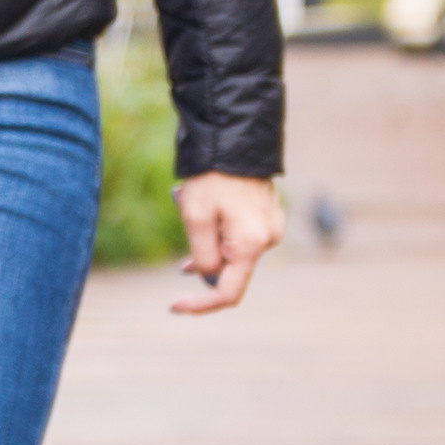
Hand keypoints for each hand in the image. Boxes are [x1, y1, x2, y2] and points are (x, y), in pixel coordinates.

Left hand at [171, 172, 283, 313]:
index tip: (173, 306)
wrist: (234, 139)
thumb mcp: (196, 218)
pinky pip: (242, 238)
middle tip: (185, 235)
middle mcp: (268, 239)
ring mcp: (271, 228)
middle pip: (230, 271)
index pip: (228, 293)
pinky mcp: (268, 217)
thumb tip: (206, 275)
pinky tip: (210, 213)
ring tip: (196, 212)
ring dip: (211, 244)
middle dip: (203, 261)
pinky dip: (222, 235)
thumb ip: (201, 255)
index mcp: (252, 244)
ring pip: (234, 254)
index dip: (201, 304)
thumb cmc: (212, 177)